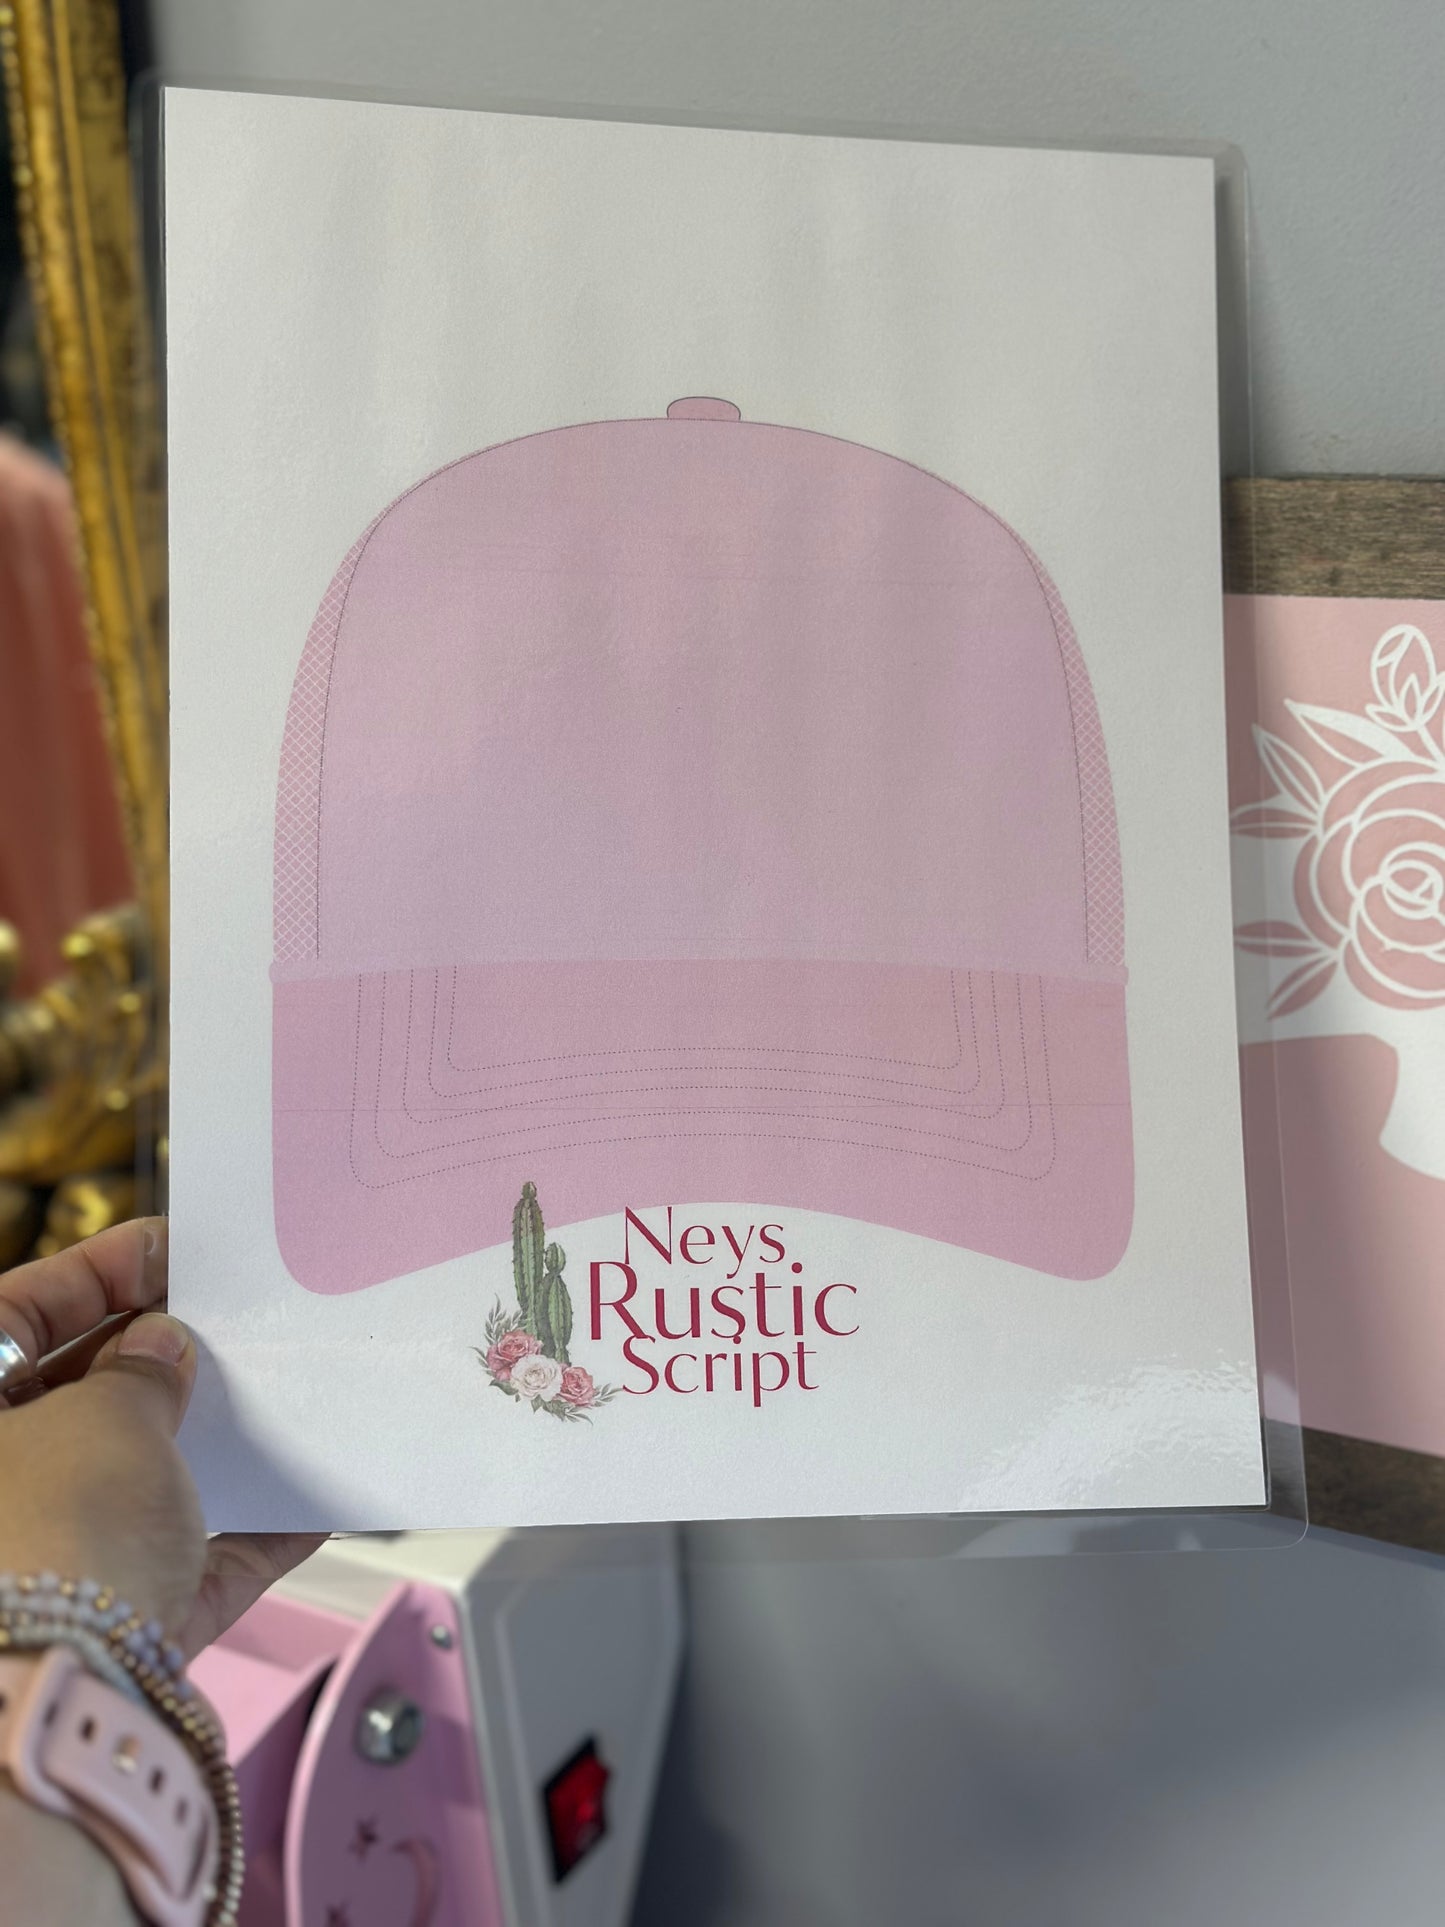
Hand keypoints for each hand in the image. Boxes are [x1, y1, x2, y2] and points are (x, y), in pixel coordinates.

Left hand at [0, 1217, 324, 1653]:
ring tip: (274, 1399)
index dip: (99, 1272)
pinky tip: (311, 1503)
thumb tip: (159, 1350)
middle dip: (156, 1362)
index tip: (173, 1250)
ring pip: (129, 1486)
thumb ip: (141, 1369)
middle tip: (225, 1322)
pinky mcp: (104, 1636)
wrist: (61, 1711)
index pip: (15, 1314)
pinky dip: (245, 1538)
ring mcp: (41, 1568)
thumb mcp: (105, 1414)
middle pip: (71, 1400)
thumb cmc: (51, 1540)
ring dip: (200, 1446)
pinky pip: (185, 1567)